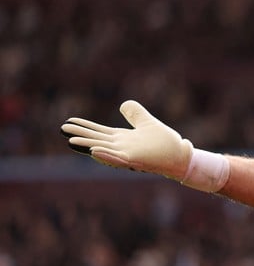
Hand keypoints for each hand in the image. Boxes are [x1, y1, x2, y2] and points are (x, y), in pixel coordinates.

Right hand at [61, 100, 192, 180]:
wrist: (180, 155)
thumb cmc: (164, 142)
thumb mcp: (147, 122)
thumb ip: (135, 114)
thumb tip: (123, 104)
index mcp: (122, 139)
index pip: (99, 132)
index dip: (84, 127)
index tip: (68, 121)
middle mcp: (122, 148)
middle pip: (96, 140)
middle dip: (80, 135)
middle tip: (62, 129)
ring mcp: (128, 155)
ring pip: (104, 150)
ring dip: (89, 146)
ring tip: (72, 141)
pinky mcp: (137, 161)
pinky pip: (119, 159)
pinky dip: (107, 156)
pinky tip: (95, 151)